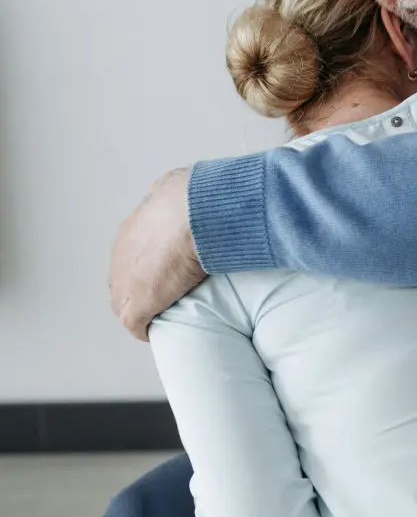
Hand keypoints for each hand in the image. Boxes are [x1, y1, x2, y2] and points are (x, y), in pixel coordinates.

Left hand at [109, 167, 206, 340]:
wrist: (195, 213)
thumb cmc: (192, 198)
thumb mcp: (176, 186)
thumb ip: (171, 191)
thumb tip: (177, 187)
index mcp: (132, 229)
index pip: (130, 255)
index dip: (146, 266)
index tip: (163, 270)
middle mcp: (122, 255)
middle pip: (122, 279)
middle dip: (138, 288)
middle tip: (161, 295)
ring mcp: (126, 280)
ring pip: (124, 302)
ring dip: (140, 308)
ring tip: (159, 314)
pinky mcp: (138, 303)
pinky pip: (134, 324)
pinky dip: (144, 328)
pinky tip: (154, 330)